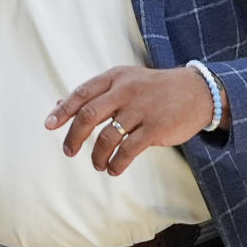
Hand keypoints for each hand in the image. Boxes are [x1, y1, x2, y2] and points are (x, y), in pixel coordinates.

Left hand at [44, 65, 223, 176]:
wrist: (197, 92)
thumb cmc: (154, 89)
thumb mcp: (125, 81)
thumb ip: (94, 94)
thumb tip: (58, 105)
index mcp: (116, 77)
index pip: (82, 93)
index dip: (63, 111)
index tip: (49, 125)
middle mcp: (126, 90)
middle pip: (89, 115)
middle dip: (74, 137)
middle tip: (68, 151)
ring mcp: (141, 109)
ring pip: (107, 137)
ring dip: (97, 155)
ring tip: (98, 164)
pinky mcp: (156, 128)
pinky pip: (128, 150)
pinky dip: (116, 163)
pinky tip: (114, 168)